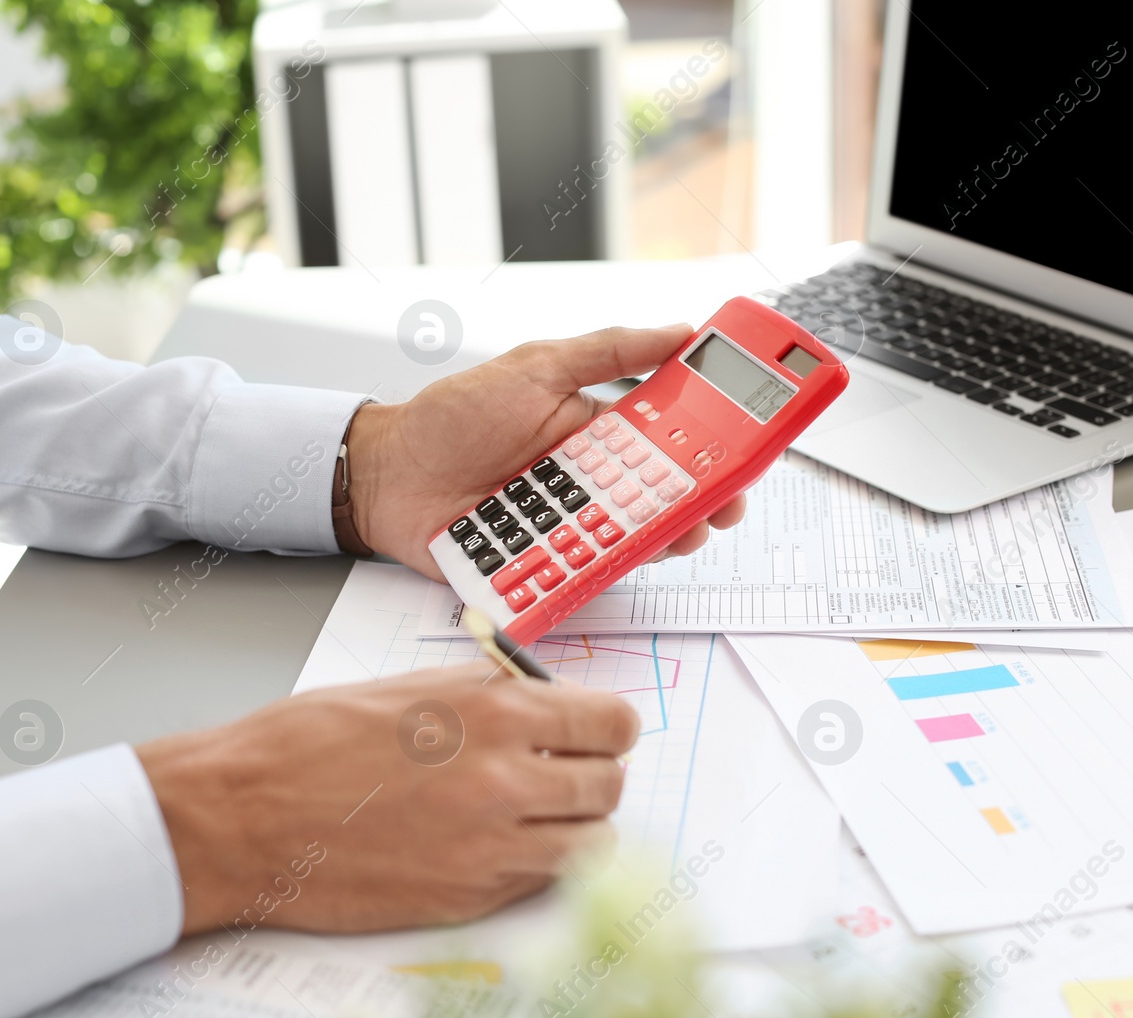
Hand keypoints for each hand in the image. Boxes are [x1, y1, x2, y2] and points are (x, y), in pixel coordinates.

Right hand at [136, 664, 637, 935]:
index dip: (608, 728)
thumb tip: (546, 697)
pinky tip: (495, 843)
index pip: (614, 724)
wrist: (242, 816)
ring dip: (576, 826)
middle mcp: (506, 780)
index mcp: (495, 713)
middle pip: (611, 786)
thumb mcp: (411, 685)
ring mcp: (491, 848)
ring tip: (537, 813)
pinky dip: (536, 864)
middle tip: (564, 770)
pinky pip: (541, 881)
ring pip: (594, 844)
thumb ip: (490, 691)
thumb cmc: (309, 742)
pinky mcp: (468, 899)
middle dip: (594, 774)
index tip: (595, 732)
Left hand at [345, 324, 747, 578]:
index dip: (710, 447)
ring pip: (635, 538)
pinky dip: (613, 567)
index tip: (746, 448)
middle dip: (702, 502)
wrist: (386, 474)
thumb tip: (679, 329)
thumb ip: (608, 350)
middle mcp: (590, 482)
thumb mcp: (536, 366)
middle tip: (725, 505)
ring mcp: (570, 525)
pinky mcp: (544, 563)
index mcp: (597, 432)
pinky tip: (633, 557)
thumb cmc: (453, 416)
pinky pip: (589, 571)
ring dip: (667, 536)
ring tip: (687, 531)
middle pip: (663, 497)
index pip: (670, 441)